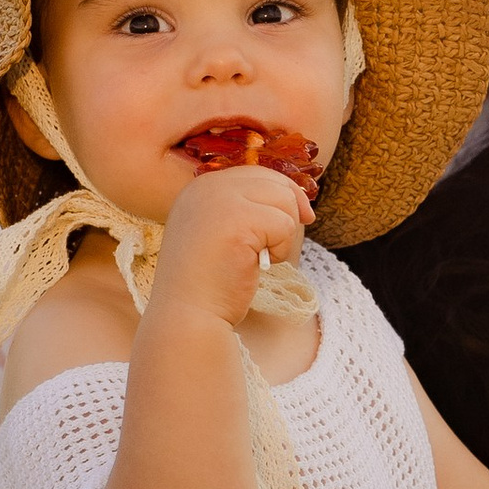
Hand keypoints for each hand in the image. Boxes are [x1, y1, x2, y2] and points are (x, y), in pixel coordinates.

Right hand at [155, 160, 312, 325]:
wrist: (187, 315)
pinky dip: (281, 249)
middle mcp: (207, 186)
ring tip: (259, 258)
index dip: (284, 194)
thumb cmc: (209, 282)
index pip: (257, 173)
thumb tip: (298, 198)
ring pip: (284, 200)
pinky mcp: (238, 220)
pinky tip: (257, 265)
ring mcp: (220, 200)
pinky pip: (285, 224)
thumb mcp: (221, 233)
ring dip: (283, 234)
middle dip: (288, 214)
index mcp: (200, 187)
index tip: (300, 219)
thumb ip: (245, 209)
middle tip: (277, 247)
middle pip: (274, 182)